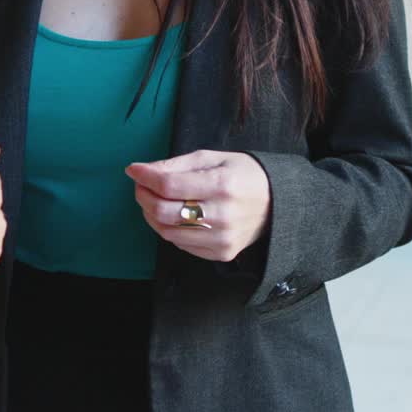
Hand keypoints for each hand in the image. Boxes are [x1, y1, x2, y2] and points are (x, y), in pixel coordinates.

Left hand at [125, 150, 270, 262]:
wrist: (278, 202)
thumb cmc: (242, 174)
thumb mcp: (212, 158)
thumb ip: (176, 164)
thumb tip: (142, 170)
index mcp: (222, 184)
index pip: (169, 185)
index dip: (145, 177)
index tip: (133, 169)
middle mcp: (222, 215)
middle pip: (163, 212)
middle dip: (143, 196)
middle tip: (140, 185)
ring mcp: (222, 239)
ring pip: (167, 232)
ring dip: (151, 214)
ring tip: (153, 199)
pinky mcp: (221, 254)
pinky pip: (181, 245)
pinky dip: (169, 229)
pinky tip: (172, 216)